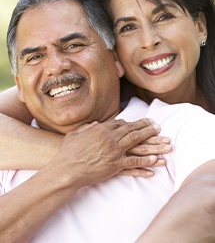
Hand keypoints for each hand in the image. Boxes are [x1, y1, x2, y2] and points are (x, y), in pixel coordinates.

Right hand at [52, 118, 168, 187]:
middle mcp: (111, 138)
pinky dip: (145, 162)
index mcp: (102, 129)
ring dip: (152, 143)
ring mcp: (114, 152)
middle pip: (133, 131)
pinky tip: (155, 162)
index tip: (142, 121)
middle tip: (158, 127)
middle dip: (147, 128)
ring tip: (164, 142)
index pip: (122, 123)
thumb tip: (95, 124)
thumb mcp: (76, 134)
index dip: (134, 122)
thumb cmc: (68, 151)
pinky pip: (133, 163)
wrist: (66, 169)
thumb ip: (87, 127)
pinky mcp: (115, 166)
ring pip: (137, 145)